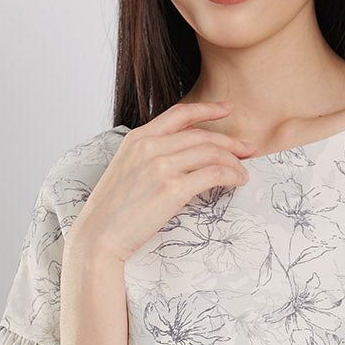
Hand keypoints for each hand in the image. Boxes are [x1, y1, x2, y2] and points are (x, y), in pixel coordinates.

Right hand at [67, 100, 253, 265]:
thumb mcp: (126, 170)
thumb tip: (180, 154)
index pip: (179, 114)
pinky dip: (231, 175)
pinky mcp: (172, 189)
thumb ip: (149, 156)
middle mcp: (150, 147)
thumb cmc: (112, 211)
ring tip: (243, 171)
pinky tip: (237, 181)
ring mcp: (161, 166)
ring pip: (211, 152)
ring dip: (234, 161)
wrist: (97, 237)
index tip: (227, 108)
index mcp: (137, 138)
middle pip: (202, 135)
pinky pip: (213, 174)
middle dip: (230, 140)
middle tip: (247, 148)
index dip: (207, 109)